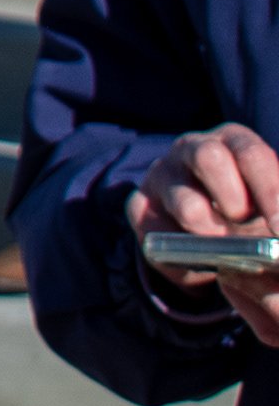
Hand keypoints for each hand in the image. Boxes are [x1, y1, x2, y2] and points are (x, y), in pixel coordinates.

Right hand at [131, 125, 278, 340]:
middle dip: (233, 199)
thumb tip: (276, 256)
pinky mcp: (140, 206)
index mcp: (236, 144)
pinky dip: (181, 253)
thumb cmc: (257, 218)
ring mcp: (163, 175)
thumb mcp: (272, 216)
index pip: (251, 154)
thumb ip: (277, 224)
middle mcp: (195, 149)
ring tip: (225, 247)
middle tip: (247, 227)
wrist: (217, 238)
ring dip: (209, 232)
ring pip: (183, 200)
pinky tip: (200, 261)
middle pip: (208, 158)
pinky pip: (154, 229)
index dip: (269, 190)